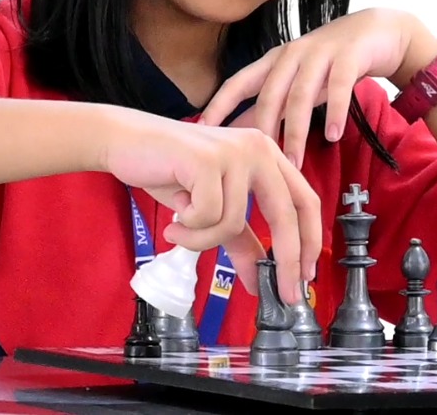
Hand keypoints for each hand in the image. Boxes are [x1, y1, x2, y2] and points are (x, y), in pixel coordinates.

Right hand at [98, 106, 321, 305]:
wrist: (126, 142)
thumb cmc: (171, 173)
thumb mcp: (213, 208)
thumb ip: (240, 239)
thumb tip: (258, 280)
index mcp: (267, 156)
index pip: (304, 201)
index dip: (310, 240)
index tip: (306, 276)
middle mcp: (258, 148)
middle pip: (286, 214)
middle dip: (287, 260)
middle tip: (281, 294)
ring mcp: (234, 152)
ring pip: (233, 222)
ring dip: (202, 238)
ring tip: (181, 227)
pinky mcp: (208, 160)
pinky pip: (207, 216)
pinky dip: (188, 226)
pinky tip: (175, 211)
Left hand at [198, 8, 436, 166]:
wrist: (376, 31)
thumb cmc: (329, 63)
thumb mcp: (297, 84)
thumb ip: (271, 108)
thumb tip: (236, 139)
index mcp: (274, 61)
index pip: (239, 82)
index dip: (220, 104)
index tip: (202, 130)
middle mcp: (292, 55)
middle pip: (269, 94)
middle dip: (262, 130)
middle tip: (258, 165)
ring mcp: (321, 53)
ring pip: (301, 94)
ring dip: (296, 131)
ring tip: (294, 162)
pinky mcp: (350, 56)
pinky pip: (339, 86)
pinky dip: (335, 112)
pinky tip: (333, 136)